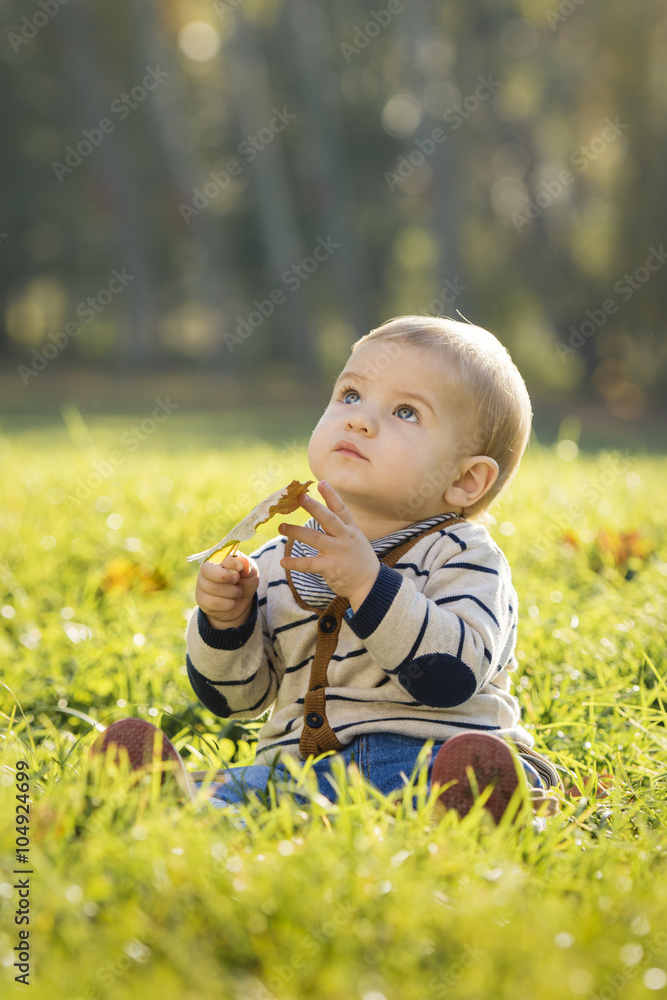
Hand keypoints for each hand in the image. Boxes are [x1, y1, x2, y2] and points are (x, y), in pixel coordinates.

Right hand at [195, 552, 258, 629]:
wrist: (241, 602)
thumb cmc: (244, 581)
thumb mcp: (251, 571)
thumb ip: (248, 565)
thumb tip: (242, 563)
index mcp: (217, 557)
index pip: (217, 556)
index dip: (231, 563)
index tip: (241, 569)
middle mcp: (206, 569)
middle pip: (208, 570)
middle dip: (228, 578)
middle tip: (237, 581)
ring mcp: (201, 584)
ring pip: (212, 588)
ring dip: (231, 592)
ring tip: (237, 592)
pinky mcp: (201, 600)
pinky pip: (213, 603)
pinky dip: (228, 604)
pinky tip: (232, 602)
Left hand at [279, 481, 379, 610]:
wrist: (370, 584)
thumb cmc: (359, 560)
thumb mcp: (355, 538)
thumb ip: (341, 527)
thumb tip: (324, 513)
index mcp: (351, 529)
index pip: (341, 509)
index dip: (331, 495)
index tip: (321, 483)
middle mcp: (345, 538)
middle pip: (327, 518)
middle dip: (313, 506)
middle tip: (298, 497)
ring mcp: (338, 552)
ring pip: (314, 538)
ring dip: (296, 531)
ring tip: (281, 527)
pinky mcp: (331, 568)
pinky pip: (309, 564)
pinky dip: (295, 563)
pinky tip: (283, 561)